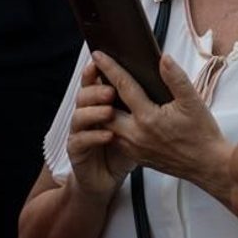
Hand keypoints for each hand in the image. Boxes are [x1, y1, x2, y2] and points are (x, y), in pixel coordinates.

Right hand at [66, 62, 133, 200]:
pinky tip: (107, 135)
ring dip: (93, 111)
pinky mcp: (77, 151)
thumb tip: (159, 77)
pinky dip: (92, 136)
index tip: (101, 60)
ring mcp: (80, 133)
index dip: (96, 71)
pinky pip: (79, 141)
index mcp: (101, 105)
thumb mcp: (140, 123)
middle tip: (110, 89)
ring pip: (78, 116)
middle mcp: (88, 116)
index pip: (96, 83)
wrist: (109, 178)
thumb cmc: (125, 149)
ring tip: (109, 109)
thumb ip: (144, 100)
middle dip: (95, 90)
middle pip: (84, 96)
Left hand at [91, 51, 231, 197]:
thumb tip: (164, 59)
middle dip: (97, 91)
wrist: (208, 166)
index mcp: (148, 118)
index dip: (109, 68)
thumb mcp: (193, 102)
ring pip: (106, 126)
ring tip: (103, 94)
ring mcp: (134, 148)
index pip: (123, 86)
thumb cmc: (202, 136)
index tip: (98, 55)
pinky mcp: (136, 156)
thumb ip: (176, 79)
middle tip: (95, 76)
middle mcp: (136, 134)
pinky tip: (117, 115)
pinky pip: (115, 138)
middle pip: (104, 108)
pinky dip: (111, 126)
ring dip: (102, 110)